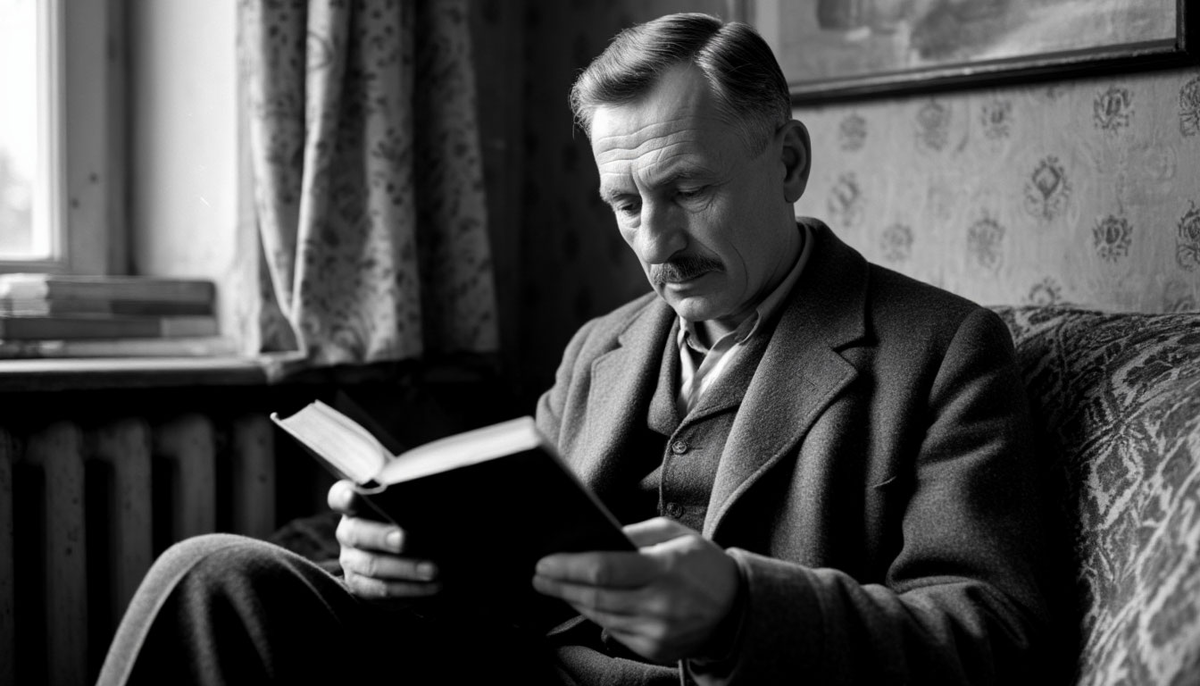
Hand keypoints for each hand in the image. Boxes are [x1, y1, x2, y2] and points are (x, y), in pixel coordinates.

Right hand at [328, 479, 440, 599]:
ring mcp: (351, 560)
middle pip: (357, 533)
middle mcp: (347, 532)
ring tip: (433, 570)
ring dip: (405, 569)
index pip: (339, 497)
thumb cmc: (410, 519)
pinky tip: (432, 586)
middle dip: (382, 537)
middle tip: (405, 540)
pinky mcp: (361, 585)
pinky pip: (382, 590)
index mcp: (354, 505)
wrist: (407, 554)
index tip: (353, 497)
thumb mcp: (409, 507)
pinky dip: (410, 589)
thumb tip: (439, 501)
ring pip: (372, 566)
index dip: (344, 497)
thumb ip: (413, 502)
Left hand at [532, 517, 740, 663]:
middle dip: (561, 585)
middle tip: (539, 576)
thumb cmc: (702, 563)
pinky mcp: (656, 650)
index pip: (604, 571)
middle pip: (595, 598)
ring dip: (574, 601)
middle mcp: (660, 606)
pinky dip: (598, 616)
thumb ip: (634, 534)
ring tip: (555, 586)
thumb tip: (596, 540)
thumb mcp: (674, 534)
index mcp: (665, 570)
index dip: (568, 568)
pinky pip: (616, 632)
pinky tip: (586, 603)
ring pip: (601, 617)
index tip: (544, 563)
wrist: (737, 607)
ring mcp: (658, 633)